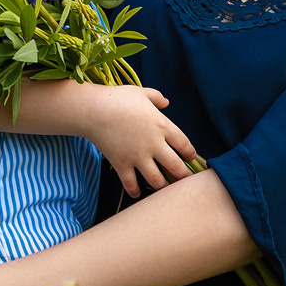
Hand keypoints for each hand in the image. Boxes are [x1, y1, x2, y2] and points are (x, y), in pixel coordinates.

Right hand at [79, 84, 199, 197]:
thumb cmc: (118, 98)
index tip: (191, 157)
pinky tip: (136, 193)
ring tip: (166, 189)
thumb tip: (166, 102)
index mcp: (162, 126)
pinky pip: (131, 183)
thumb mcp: (141, 92)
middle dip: (184, 176)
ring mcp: (138, 156)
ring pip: (156, 179)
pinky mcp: (122, 164)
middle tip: (187, 180)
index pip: (184, 144)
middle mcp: (154, 144)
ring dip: (163, 186)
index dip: (190, 153)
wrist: (94, 110)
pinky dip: (134, 191)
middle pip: (175, 166)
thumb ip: (156, 97)